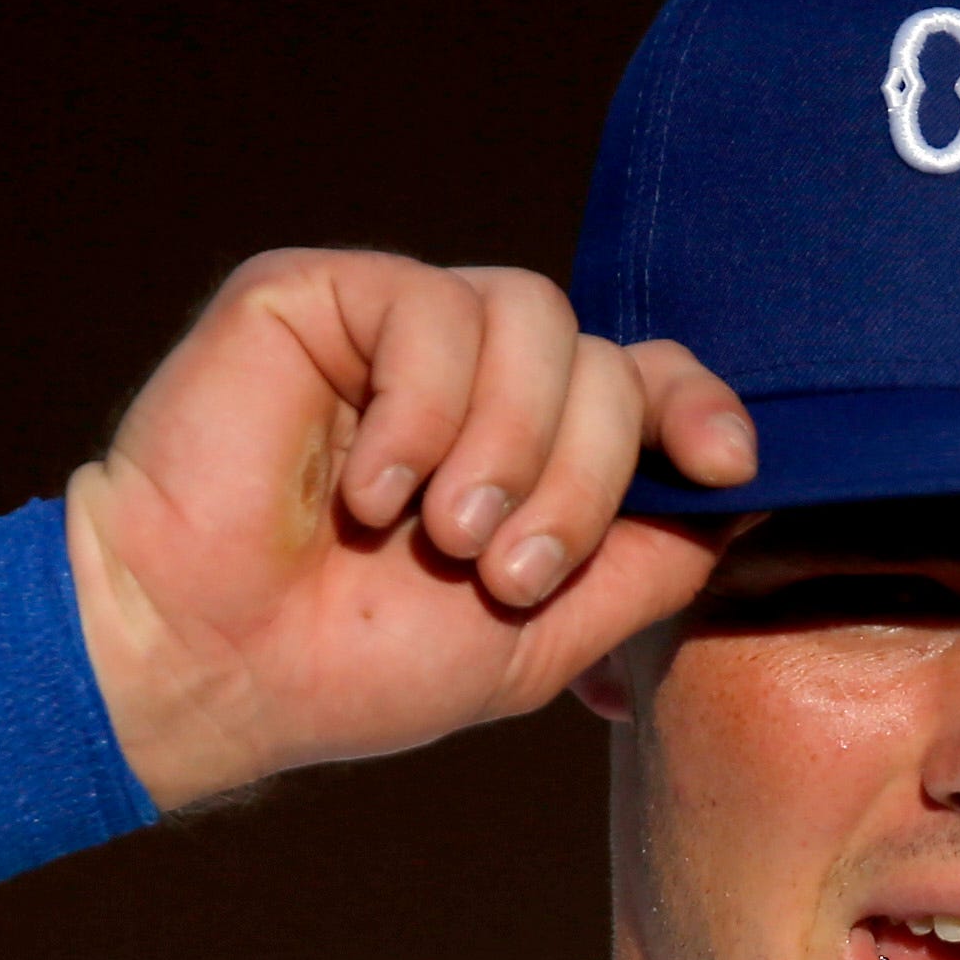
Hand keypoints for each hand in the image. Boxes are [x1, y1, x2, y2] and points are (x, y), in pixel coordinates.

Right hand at [63, 251, 757, 804]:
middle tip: (505, 573)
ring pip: (534, 320)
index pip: (643, 380)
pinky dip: (419, 410)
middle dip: (580, 480)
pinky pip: (428, 306)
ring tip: (441, 535)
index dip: (697, 407)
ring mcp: (394, 328)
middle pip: (600, 362)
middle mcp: (469, 373)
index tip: (727, 465)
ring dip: (507, 446)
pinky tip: (374, 491)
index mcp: (525, 441)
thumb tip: (749, 496)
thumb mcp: (545, 633)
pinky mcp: (316, 295)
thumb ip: (650, 560)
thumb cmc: (354, 661)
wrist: (210, 663)